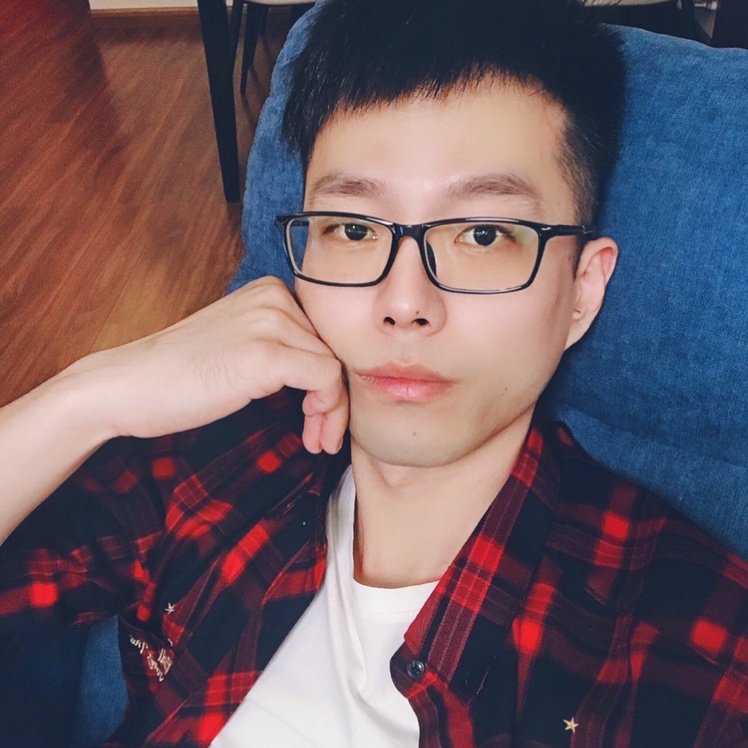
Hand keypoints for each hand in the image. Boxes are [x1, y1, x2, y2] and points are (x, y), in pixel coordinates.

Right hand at [66, 277, 348, 453]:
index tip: (319, 415)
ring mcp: (270, 322)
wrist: (128, 387)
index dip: (331, 378)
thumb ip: (283, 346)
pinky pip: (325, 380)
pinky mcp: (265, 354)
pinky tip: (310, 432)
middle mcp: (274, 297)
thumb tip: (332, 374)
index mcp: (270, 290)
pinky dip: (326, 410)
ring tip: (317, 440)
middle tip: (321, 436)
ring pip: (335, 368)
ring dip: (331, 412)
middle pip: (334, 351)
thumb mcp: (242, 344)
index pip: (327, 335)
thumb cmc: (181, 374)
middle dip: (333, 399)